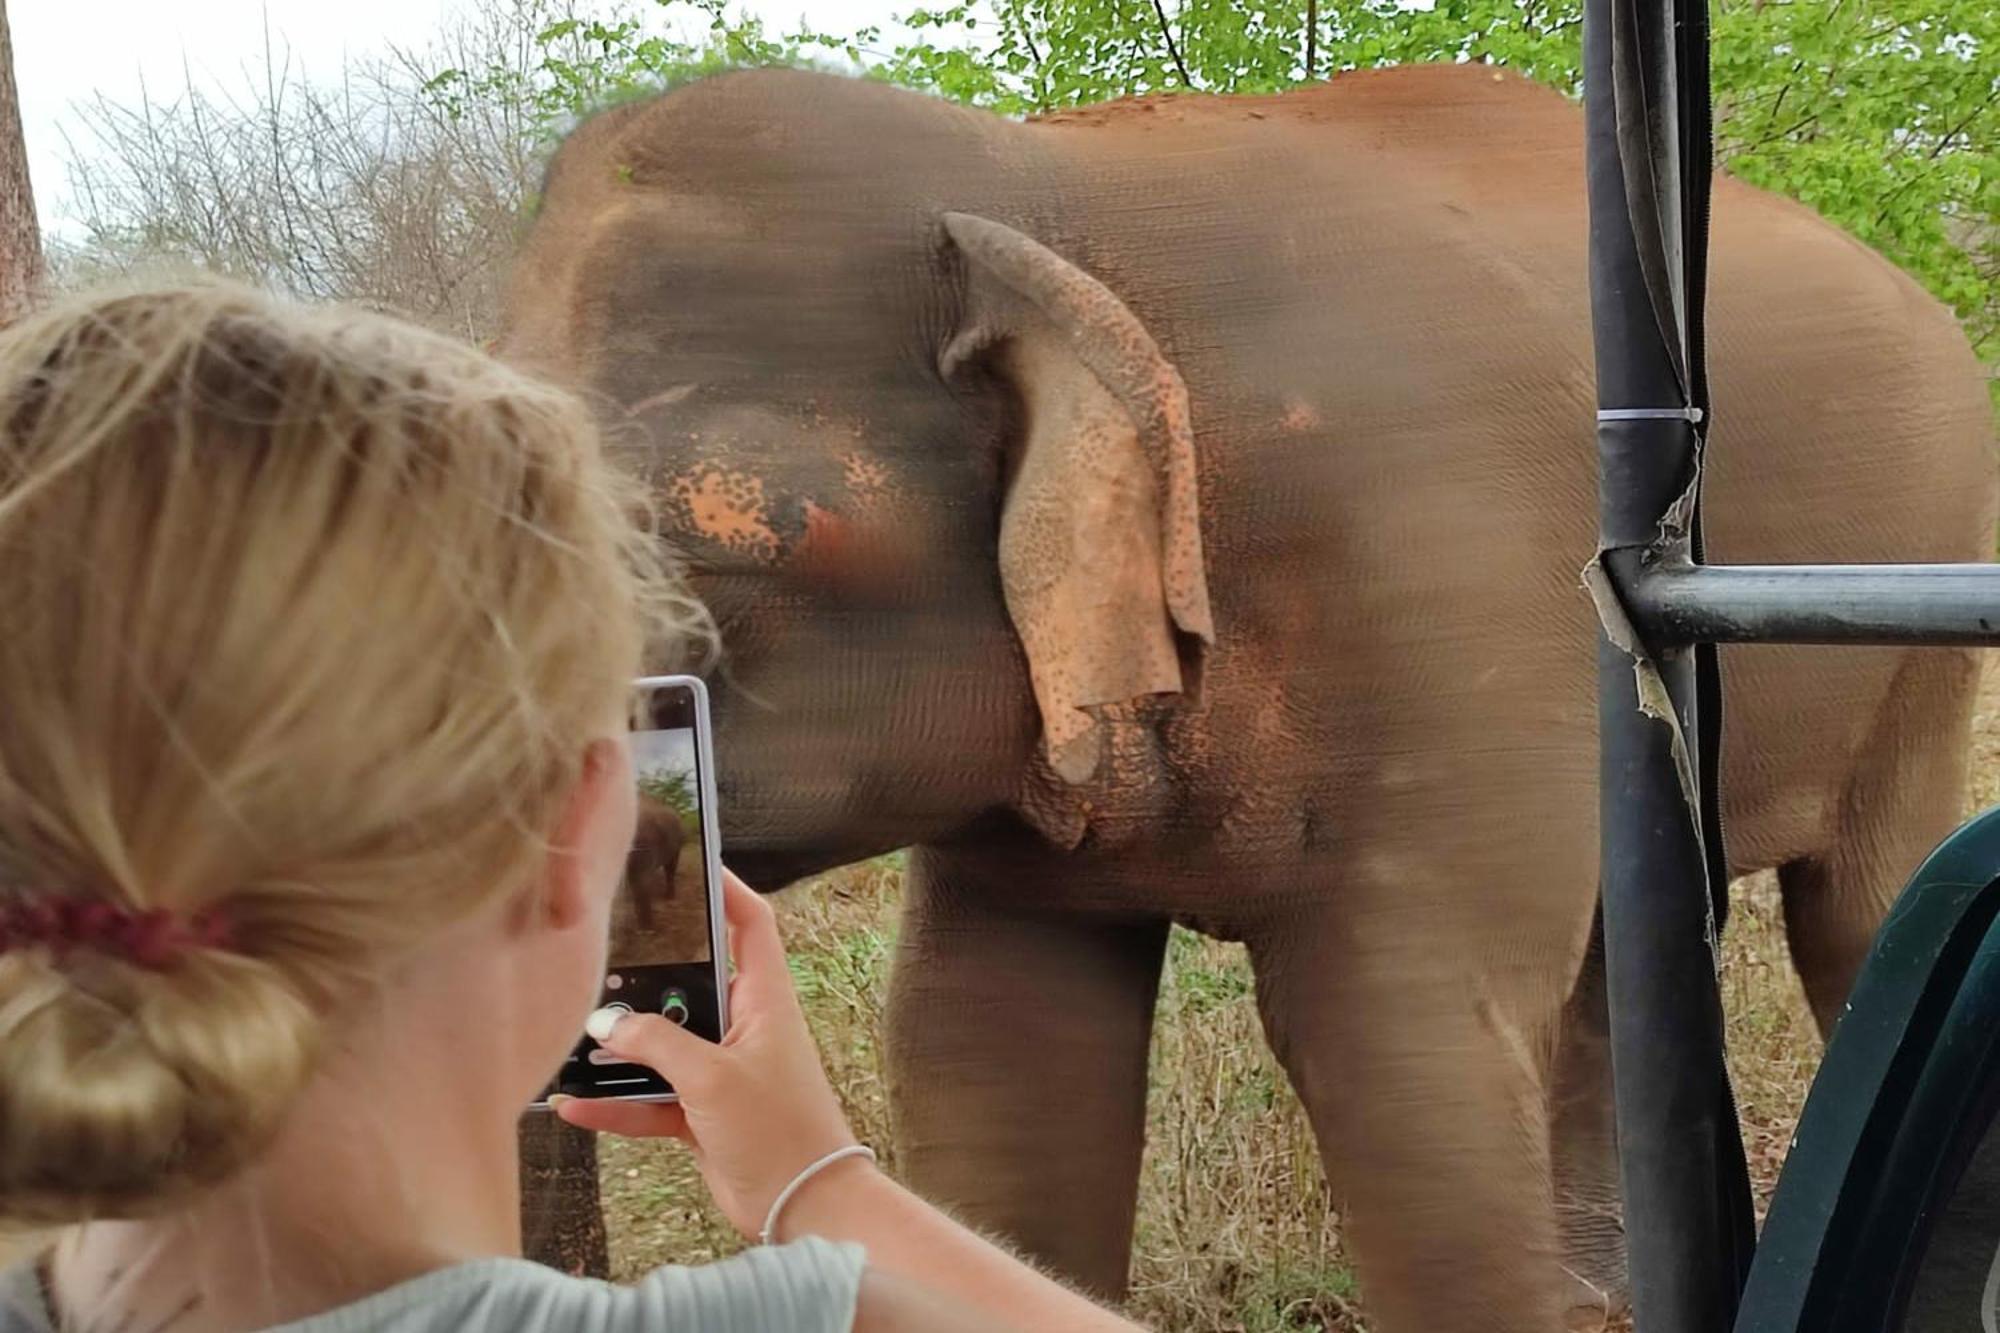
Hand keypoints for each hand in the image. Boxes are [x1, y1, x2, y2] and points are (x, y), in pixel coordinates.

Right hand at [554, 870, 867, 1238]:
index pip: (750, 925)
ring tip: (569, 1038)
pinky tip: (575, 1105)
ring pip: (662, 1046)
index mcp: (764, 1000)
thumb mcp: (713, 1076)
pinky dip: (616, 1103)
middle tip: (598, 955)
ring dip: (621, 1050)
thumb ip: (657, 1043)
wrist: (804, 1204)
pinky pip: (651, 1098)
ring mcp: (721, 1071)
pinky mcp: (703, 1113)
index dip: (726, 890)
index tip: (690, 864)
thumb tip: (607, 1023)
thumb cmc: (779, 1131)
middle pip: (690, 984)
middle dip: (646, 977)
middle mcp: (743, 1027)